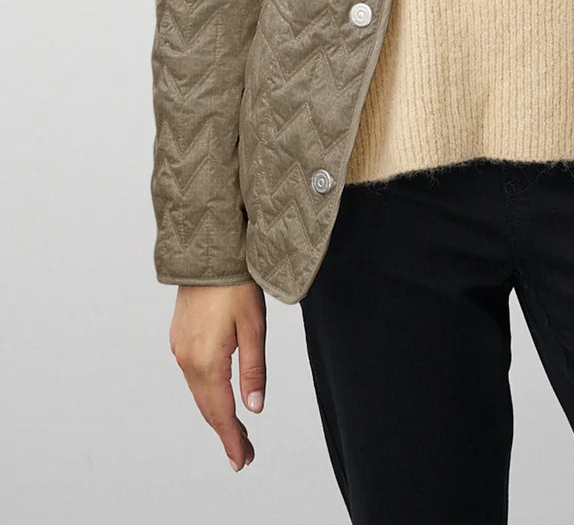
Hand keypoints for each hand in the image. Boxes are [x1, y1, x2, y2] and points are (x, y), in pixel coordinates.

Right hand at [168, 281, 266, 471]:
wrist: (207, 254)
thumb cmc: (235, 285)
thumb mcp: (253, 327)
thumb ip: (253, 370)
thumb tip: (255, 408)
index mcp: (206, 361)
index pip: (221, 412)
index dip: (232, 438)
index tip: (242, 460)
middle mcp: (187, 359)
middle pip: (207, 407)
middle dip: (226, 432)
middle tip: (243, 453)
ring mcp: (180, 349)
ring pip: (199, 393)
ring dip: (217, 413)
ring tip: (236, 431)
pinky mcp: (179, 338)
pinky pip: (193, 375)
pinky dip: (207, 393)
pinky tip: (219, 397)